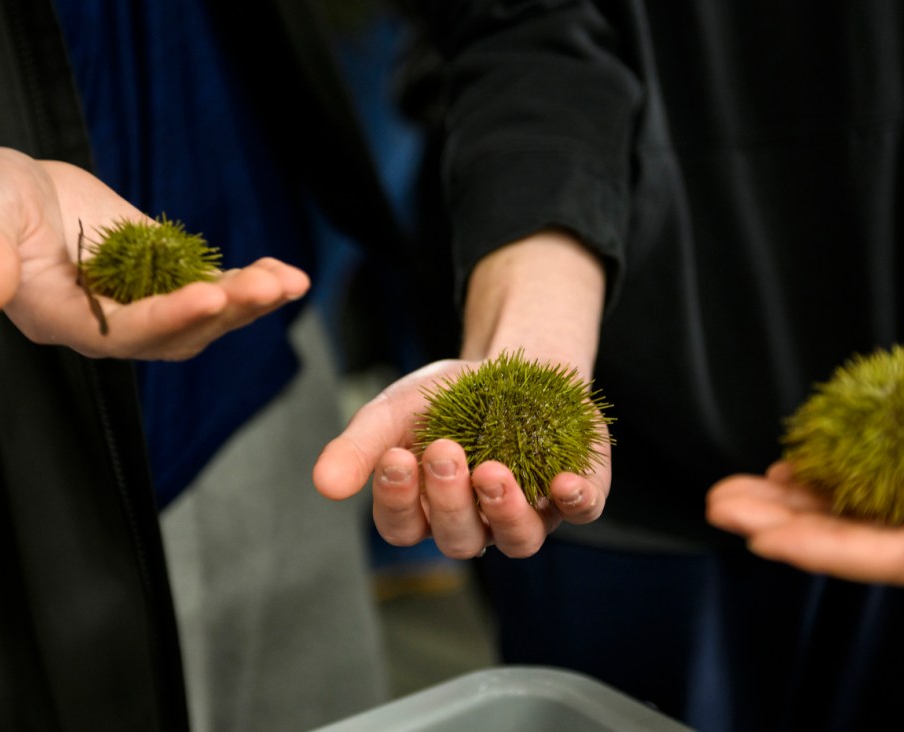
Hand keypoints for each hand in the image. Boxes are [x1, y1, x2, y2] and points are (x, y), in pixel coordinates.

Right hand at [0, 146, 309, 359]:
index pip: (125, 332)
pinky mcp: (168, 277)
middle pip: (180, 333)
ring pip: (207, 317)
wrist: (13, 190)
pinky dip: (250, 281)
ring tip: (293, 282)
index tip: (209, 298)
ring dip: (251, 302)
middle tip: (271, 288)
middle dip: (227, 311)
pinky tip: (286, 274)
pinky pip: (215, 288)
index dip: (169, 318)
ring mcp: (145, 302)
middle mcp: (112, 323)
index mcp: (65, 319)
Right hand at [312, 358, 610, 558]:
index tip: (395, 458)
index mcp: (426, 509)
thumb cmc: (450, 398)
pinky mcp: (577, 493)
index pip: (403, 527)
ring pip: (518, 538)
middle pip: (458, 538)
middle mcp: (478, 522)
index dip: (397, 501)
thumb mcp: (397, 410)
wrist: (515, 365)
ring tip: (492, 472)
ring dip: (504, 510)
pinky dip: (575, 502)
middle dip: (448, 499)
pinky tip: (565, 483)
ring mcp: (531, 513)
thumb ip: (361, 445)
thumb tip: (323, 483)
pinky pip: (581, 512)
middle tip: (444, 452)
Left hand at [706, 354, 903, 590]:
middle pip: (860, 532)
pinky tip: (799, 457)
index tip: (761, 535)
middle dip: (786, 521)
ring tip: (740, 485)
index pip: (892, 556)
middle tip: (721, 503)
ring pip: (862, 499)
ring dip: (800, 492)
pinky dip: (839, 459)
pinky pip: (882, 457)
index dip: (824, 548)